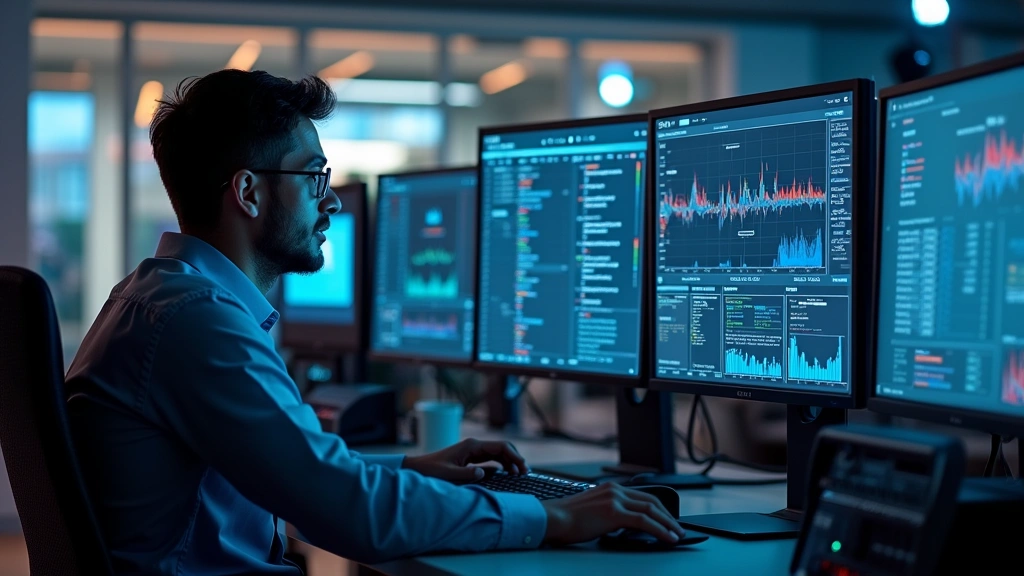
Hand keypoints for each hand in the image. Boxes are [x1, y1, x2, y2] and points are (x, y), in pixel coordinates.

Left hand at [403, 438, 528, 482]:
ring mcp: (473, 451)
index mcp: (472, 446)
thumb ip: (467, 474)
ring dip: (510, 462)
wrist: (418, 468)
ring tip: (520, 474)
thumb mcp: (449, 475)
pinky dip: (501, 465)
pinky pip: (491, 459)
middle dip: (516, 458)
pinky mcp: (471, 458)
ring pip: (498, 453)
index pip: (500, 447)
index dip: (514, 456)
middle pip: (502, 448)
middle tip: (525, 473)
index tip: (523, 468)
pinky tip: (507, 474)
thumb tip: (486, 473)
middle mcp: (475, 446)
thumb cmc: (432, 471)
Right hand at [541, 483, 685, 544]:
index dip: (659, 508)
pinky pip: (644, 521)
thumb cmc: (567, 519)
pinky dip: (660, 529)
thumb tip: (625, 524)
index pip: (642, 496)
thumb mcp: (593, 510)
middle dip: (667, 515)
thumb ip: (609, 511)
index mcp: (610, 488)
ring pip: (651, 510)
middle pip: (651, 501)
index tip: (667, 518)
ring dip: (668, 523)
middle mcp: (615, 490)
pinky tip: (668, 537)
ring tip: (677, 534)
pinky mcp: (614, 512)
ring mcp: (615, 499)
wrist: (553, 519)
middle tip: (677, 527)